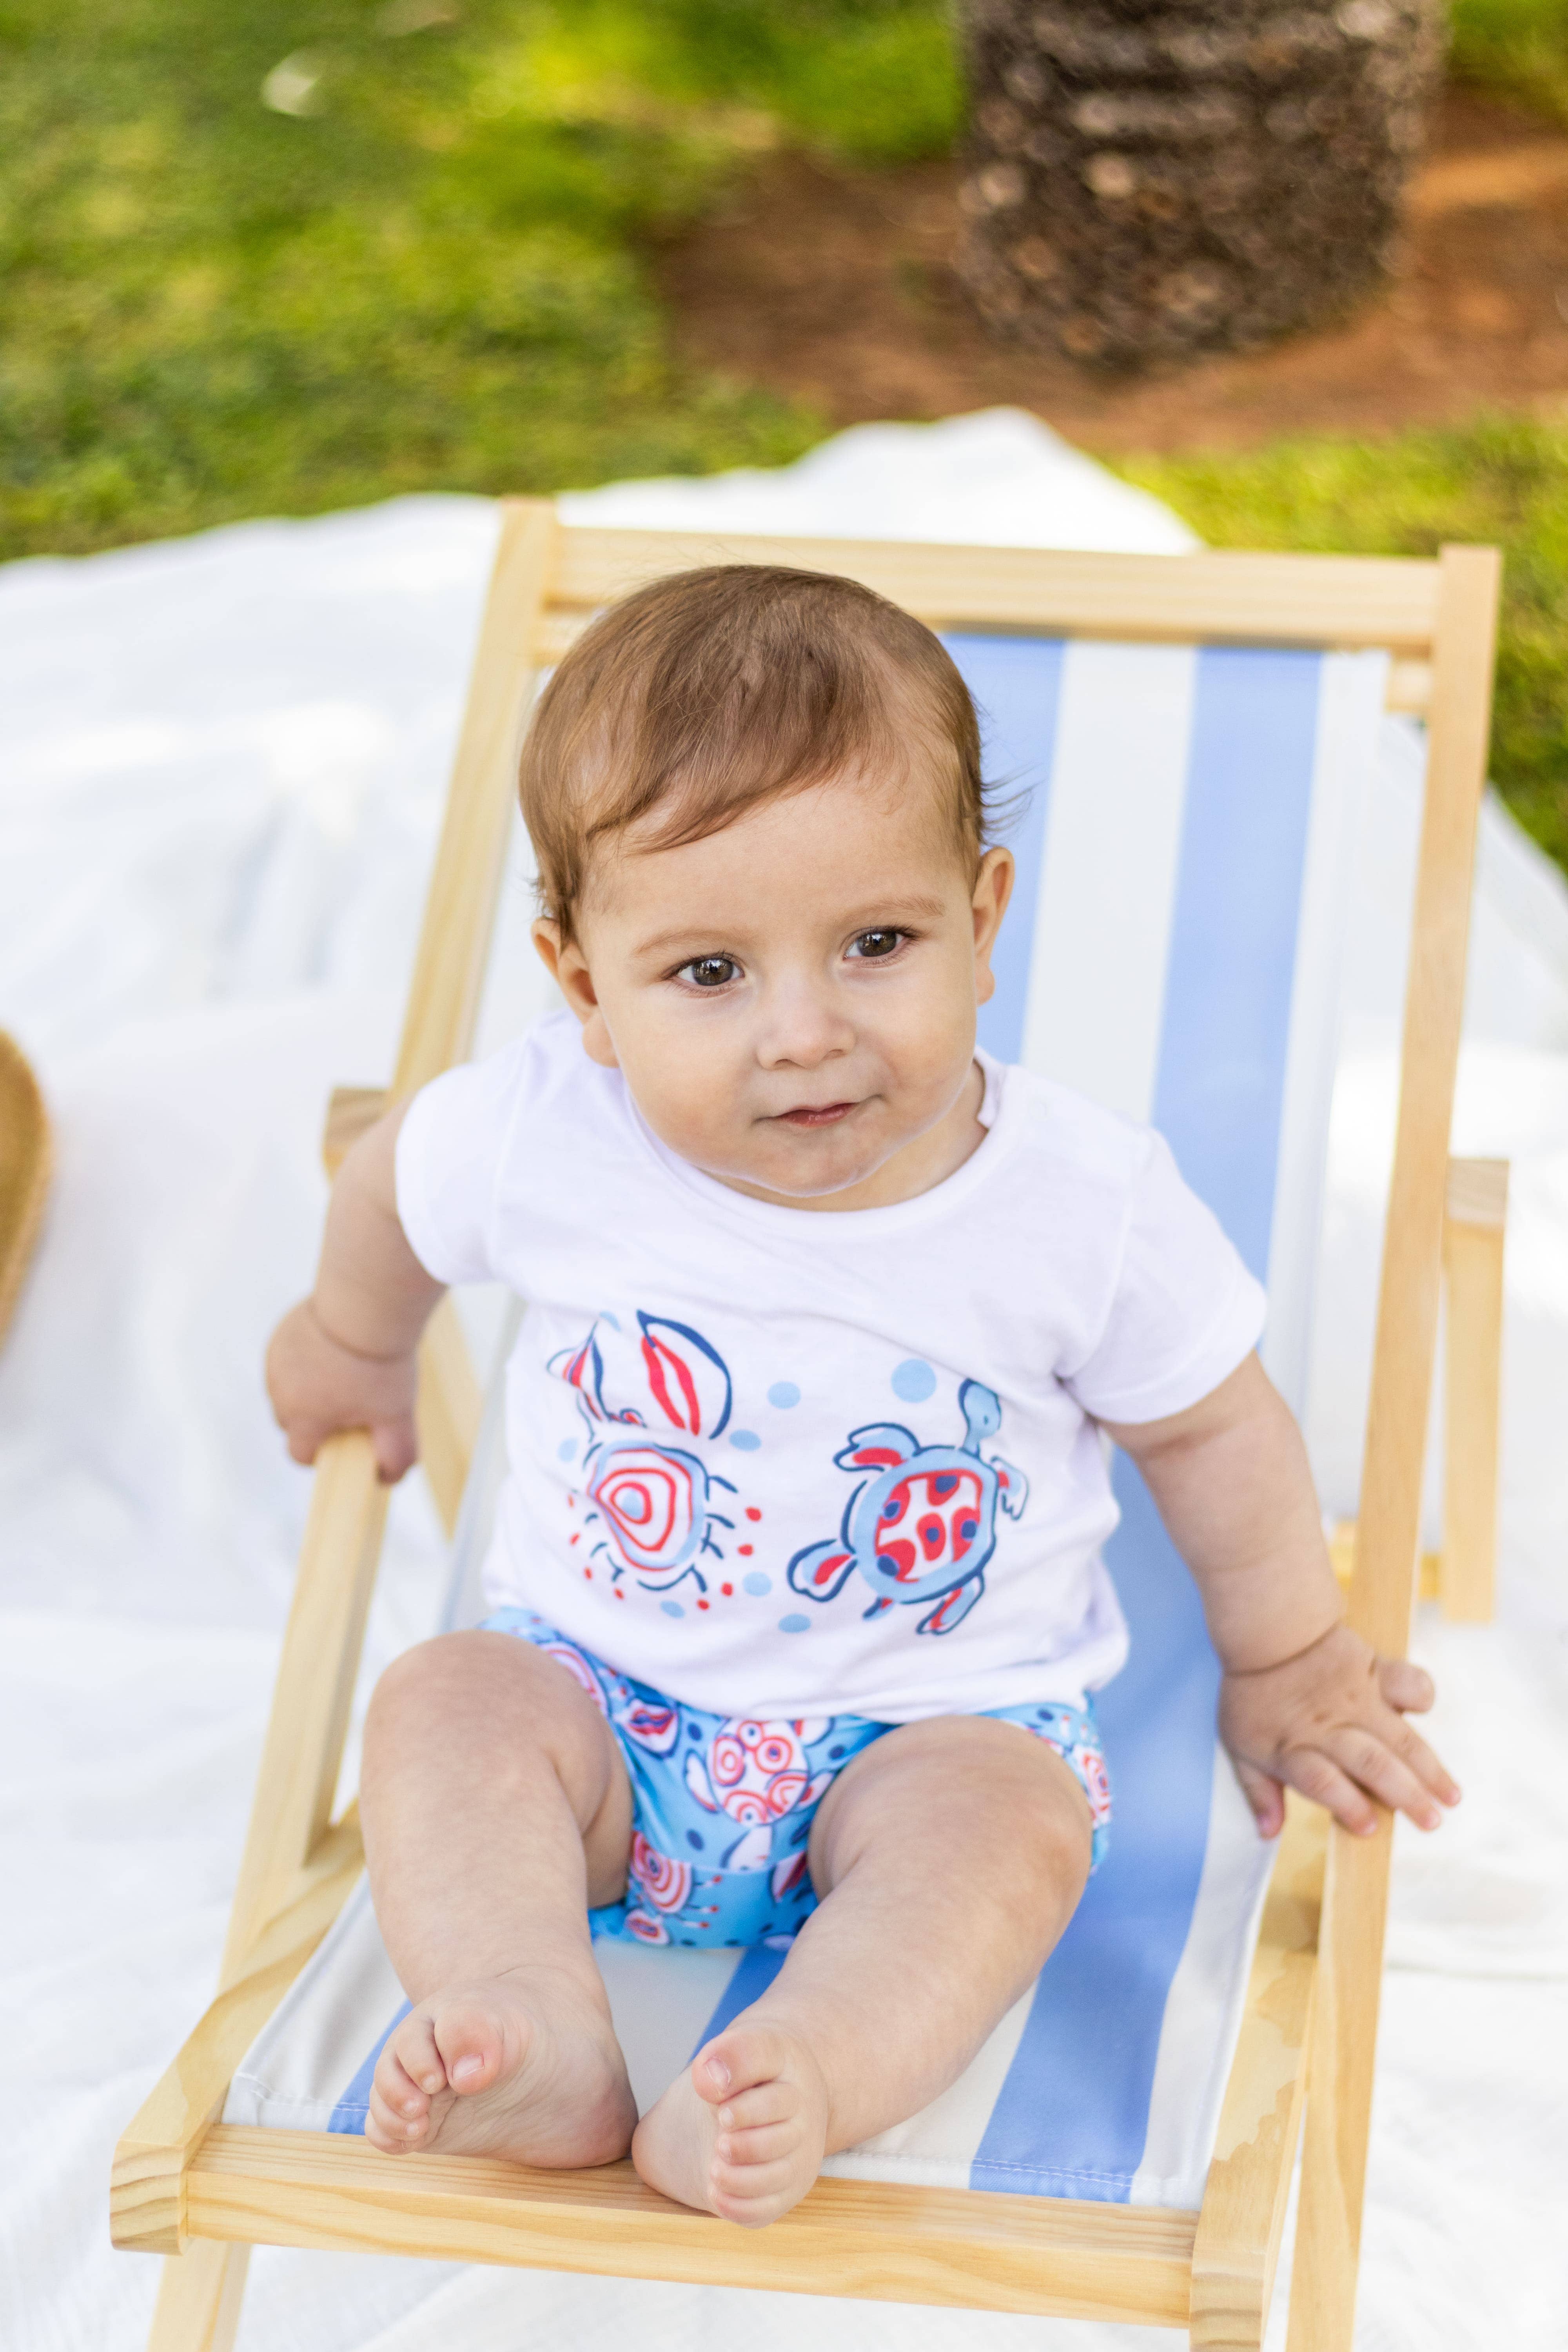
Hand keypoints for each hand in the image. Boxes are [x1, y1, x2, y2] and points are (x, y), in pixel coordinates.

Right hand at [266, 1296, 418, 1483]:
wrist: (365, 1305)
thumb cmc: (380, 1365)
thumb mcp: (397, 1418)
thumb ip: (395, 1456)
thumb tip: (387, 1479)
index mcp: (301, 1419)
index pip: (300, 1454)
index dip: (322, 1453)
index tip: (344, 1438)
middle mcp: (279, 1393)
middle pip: (291, 1421)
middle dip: (316, 1418)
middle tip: (350, 1400)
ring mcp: (276, 1360)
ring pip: (289, 1387)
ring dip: (310, 1385)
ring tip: (345, 1370)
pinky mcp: (282, 1333)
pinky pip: (290, 1356)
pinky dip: (309, 1356)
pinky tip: (336, 1345)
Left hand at [1218, 1621, 1460, 1839]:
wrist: (1267, 1628)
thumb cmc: (1253, 1693)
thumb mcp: (1239, 1746)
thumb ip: (1258, 1791)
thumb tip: (1269, 1834)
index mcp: (1292, 1748)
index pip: (1322, 1782)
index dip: (1347, 1806)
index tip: (1370, 1828)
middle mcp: (1327, 1726)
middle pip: (1371, 1764)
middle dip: (1406, 1796)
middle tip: (1433, 1822)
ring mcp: (1354, 1698)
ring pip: (1397, 1737)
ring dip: (1428, 1768)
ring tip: (1451, 1796)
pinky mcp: (1373, 1670)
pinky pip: (1406, 1681)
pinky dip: (1420, 1696)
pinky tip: (1425, 1715)